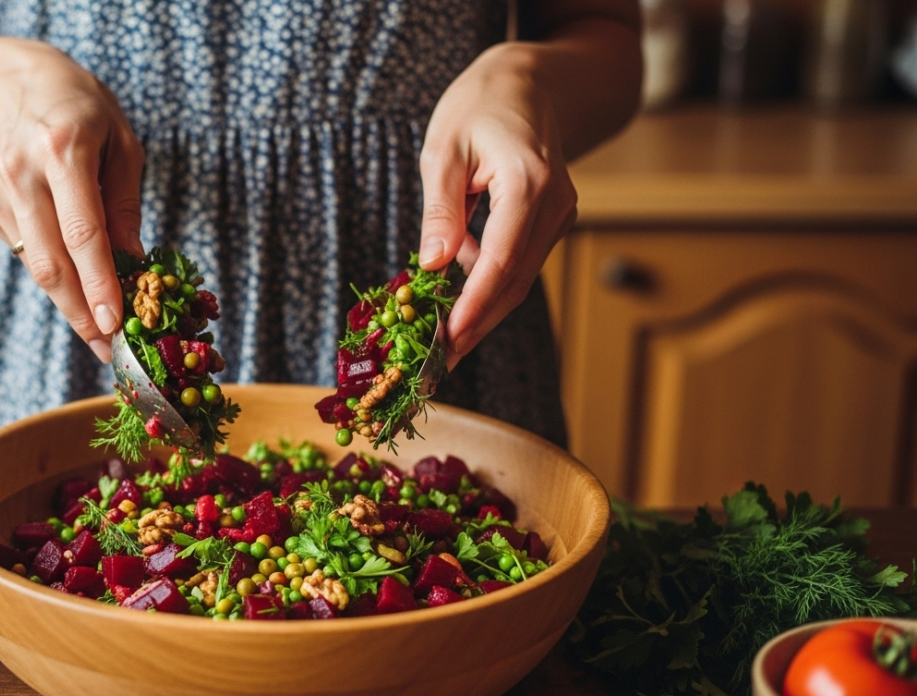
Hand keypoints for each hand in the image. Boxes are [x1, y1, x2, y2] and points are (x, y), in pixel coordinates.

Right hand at [0, 40, 145, 362]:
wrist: (7, 82)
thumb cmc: (79, 108)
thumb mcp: (120, 142)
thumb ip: (125, 203)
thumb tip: (135, 260)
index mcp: (63, 150)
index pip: (83, 232)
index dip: (99, 284)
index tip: (115, 323)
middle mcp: (23, 173)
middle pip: (51, 262)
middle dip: (82, 314)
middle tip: (110, 348)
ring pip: (35, 268)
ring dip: (69, 306)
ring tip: (100, 333)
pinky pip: (26, 253)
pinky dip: (55, 276)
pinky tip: (77, 282)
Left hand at [417, 47, 577, 368]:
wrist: (535, 82)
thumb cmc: (482, 105)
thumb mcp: (445, 149)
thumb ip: (441, 210)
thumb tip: (432, 265)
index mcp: (530, 184)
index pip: (502, 261)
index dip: (475, 306)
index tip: (449, 341)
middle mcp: (556, 206)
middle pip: (515, 281)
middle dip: (478, 325)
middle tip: (439, 363)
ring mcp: (560, 215)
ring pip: (519, 278)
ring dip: (482, 311)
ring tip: (442, 343)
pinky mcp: (552, 222)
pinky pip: (519, 262)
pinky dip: (489, 285)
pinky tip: (457, 303)